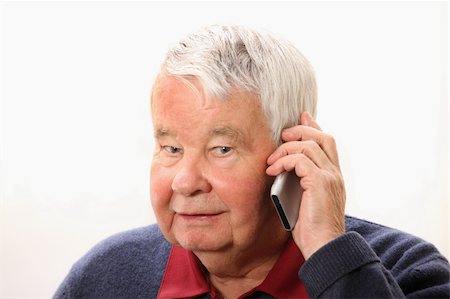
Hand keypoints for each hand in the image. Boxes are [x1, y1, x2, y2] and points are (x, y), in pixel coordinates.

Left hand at [266, 112, 345, 259]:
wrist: (323, 247)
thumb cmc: (312, 229)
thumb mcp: (305, 200)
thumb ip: (300, 183)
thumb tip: (283, 171)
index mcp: (333, 176)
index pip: (327, 142)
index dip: (314, 126)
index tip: (301, 117)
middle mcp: (334, 173)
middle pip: (322, 136)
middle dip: (300, 130)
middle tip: (282, 135)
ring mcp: (329, 177)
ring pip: (308, 145)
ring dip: (285, 149)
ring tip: (271, 161)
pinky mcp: (320, 183)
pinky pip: (300, 160)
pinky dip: (283, 161)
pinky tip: (273, 170)